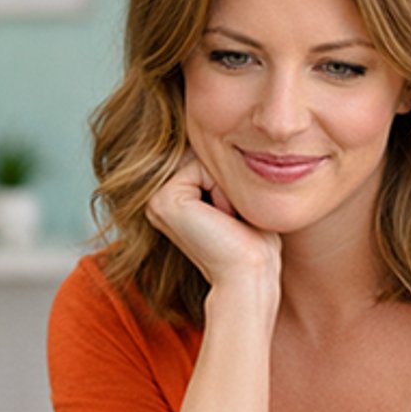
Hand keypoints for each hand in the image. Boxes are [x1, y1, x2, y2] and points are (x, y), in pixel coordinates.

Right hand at [145, 153, 281, 294]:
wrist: (249, 273)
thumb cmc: (254, 243)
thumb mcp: (240, 201)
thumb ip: (225, 175)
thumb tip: (232, 138)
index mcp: (173, 200)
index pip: (206, 159)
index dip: (230, 178)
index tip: (235, 213)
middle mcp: (158, 198)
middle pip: (202, 155)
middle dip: (226, 179)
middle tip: (233, 216)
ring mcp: (156, 199)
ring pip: (202, 158)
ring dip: (226, 184)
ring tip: (228, 217)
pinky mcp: (164, 200)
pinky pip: (200, 166)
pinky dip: (221, 187)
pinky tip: (222, 216)